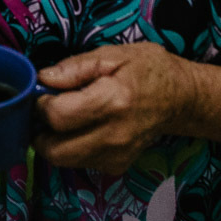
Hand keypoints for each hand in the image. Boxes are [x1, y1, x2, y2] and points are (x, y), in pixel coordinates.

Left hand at [33, 42, 194, 174]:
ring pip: (64, 160)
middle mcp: (115, 135)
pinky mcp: (117, 165)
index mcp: (113, 102)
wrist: (181, 99)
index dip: (41, 104)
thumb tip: (43, 78)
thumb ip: (74, 67)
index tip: (44, 92)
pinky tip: (80, 127)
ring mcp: (118, 155)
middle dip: (39, 131)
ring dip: (53, 141)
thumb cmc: (148, 70)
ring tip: (61, 116)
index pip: (58, 117)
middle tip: (44, 110)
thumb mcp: (112, 55)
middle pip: (56, 150)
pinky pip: (80, 162)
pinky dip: (70, 147)